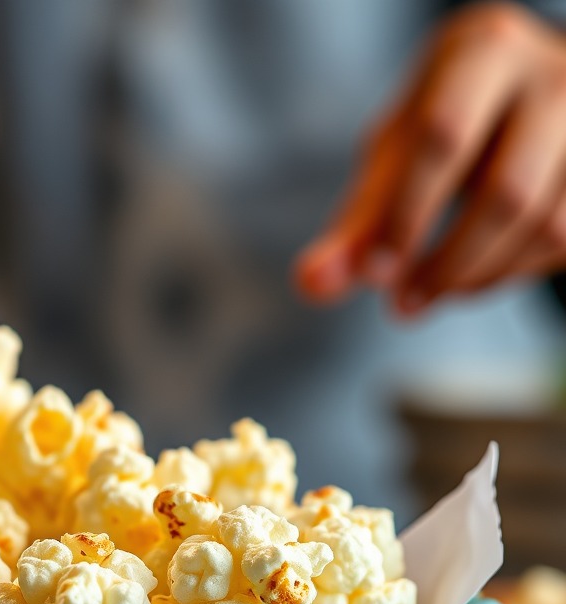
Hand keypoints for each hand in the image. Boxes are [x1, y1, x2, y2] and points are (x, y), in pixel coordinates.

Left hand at [296, 3, 565, 314]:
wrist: (528, 106)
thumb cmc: (447, 129)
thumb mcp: (393, 160)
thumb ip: (356, 223)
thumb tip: (311, 284)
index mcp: (483, 50)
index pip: (442, 136)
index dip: (405, 216)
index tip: (373, 274)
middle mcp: (553, 74)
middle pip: (504, 191)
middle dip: (445, 263)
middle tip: (400, 304)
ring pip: (543, 225)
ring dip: (475, 278)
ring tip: (425, 296)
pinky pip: (564, 242)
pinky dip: (508, 276)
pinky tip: (471, 280)